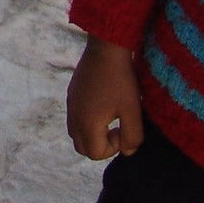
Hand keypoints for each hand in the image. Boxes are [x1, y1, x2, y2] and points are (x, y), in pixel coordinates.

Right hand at [67, 36, 143, 158]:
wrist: (105, 48)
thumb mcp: (132, 111)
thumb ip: (132, 137)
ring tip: (110, 118)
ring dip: (92, 134)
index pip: (95, 153)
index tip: (124, 129)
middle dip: (100, 145)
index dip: (113, 148)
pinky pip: (75, 117)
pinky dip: (87, 121)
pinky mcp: (71, 94)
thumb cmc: (121, 80)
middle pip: (82, 147)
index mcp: (87, 124)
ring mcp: (70, 104)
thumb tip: (127, 151)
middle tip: (117, 129)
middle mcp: (74, 117)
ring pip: (76, 133)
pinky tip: (103, 104)